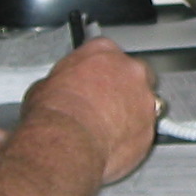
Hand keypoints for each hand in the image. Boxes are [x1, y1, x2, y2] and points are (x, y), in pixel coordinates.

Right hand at [24, 37, 157, 183]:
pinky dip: (133, 136)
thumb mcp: (45, 86)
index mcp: (102, 51)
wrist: (68, 140)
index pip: (107, 52)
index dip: (99, 69)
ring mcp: (144, 98)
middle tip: (104, 104)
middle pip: (134, 73)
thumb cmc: (55, 112)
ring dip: (132, 112)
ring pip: (145, 102)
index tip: (93, 78)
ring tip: (108, 128)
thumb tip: (58, 90)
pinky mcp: (150, 126)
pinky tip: (115, 144)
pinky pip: (145, 130)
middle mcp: (129, 70)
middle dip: (123, 87)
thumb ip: (64, 81)